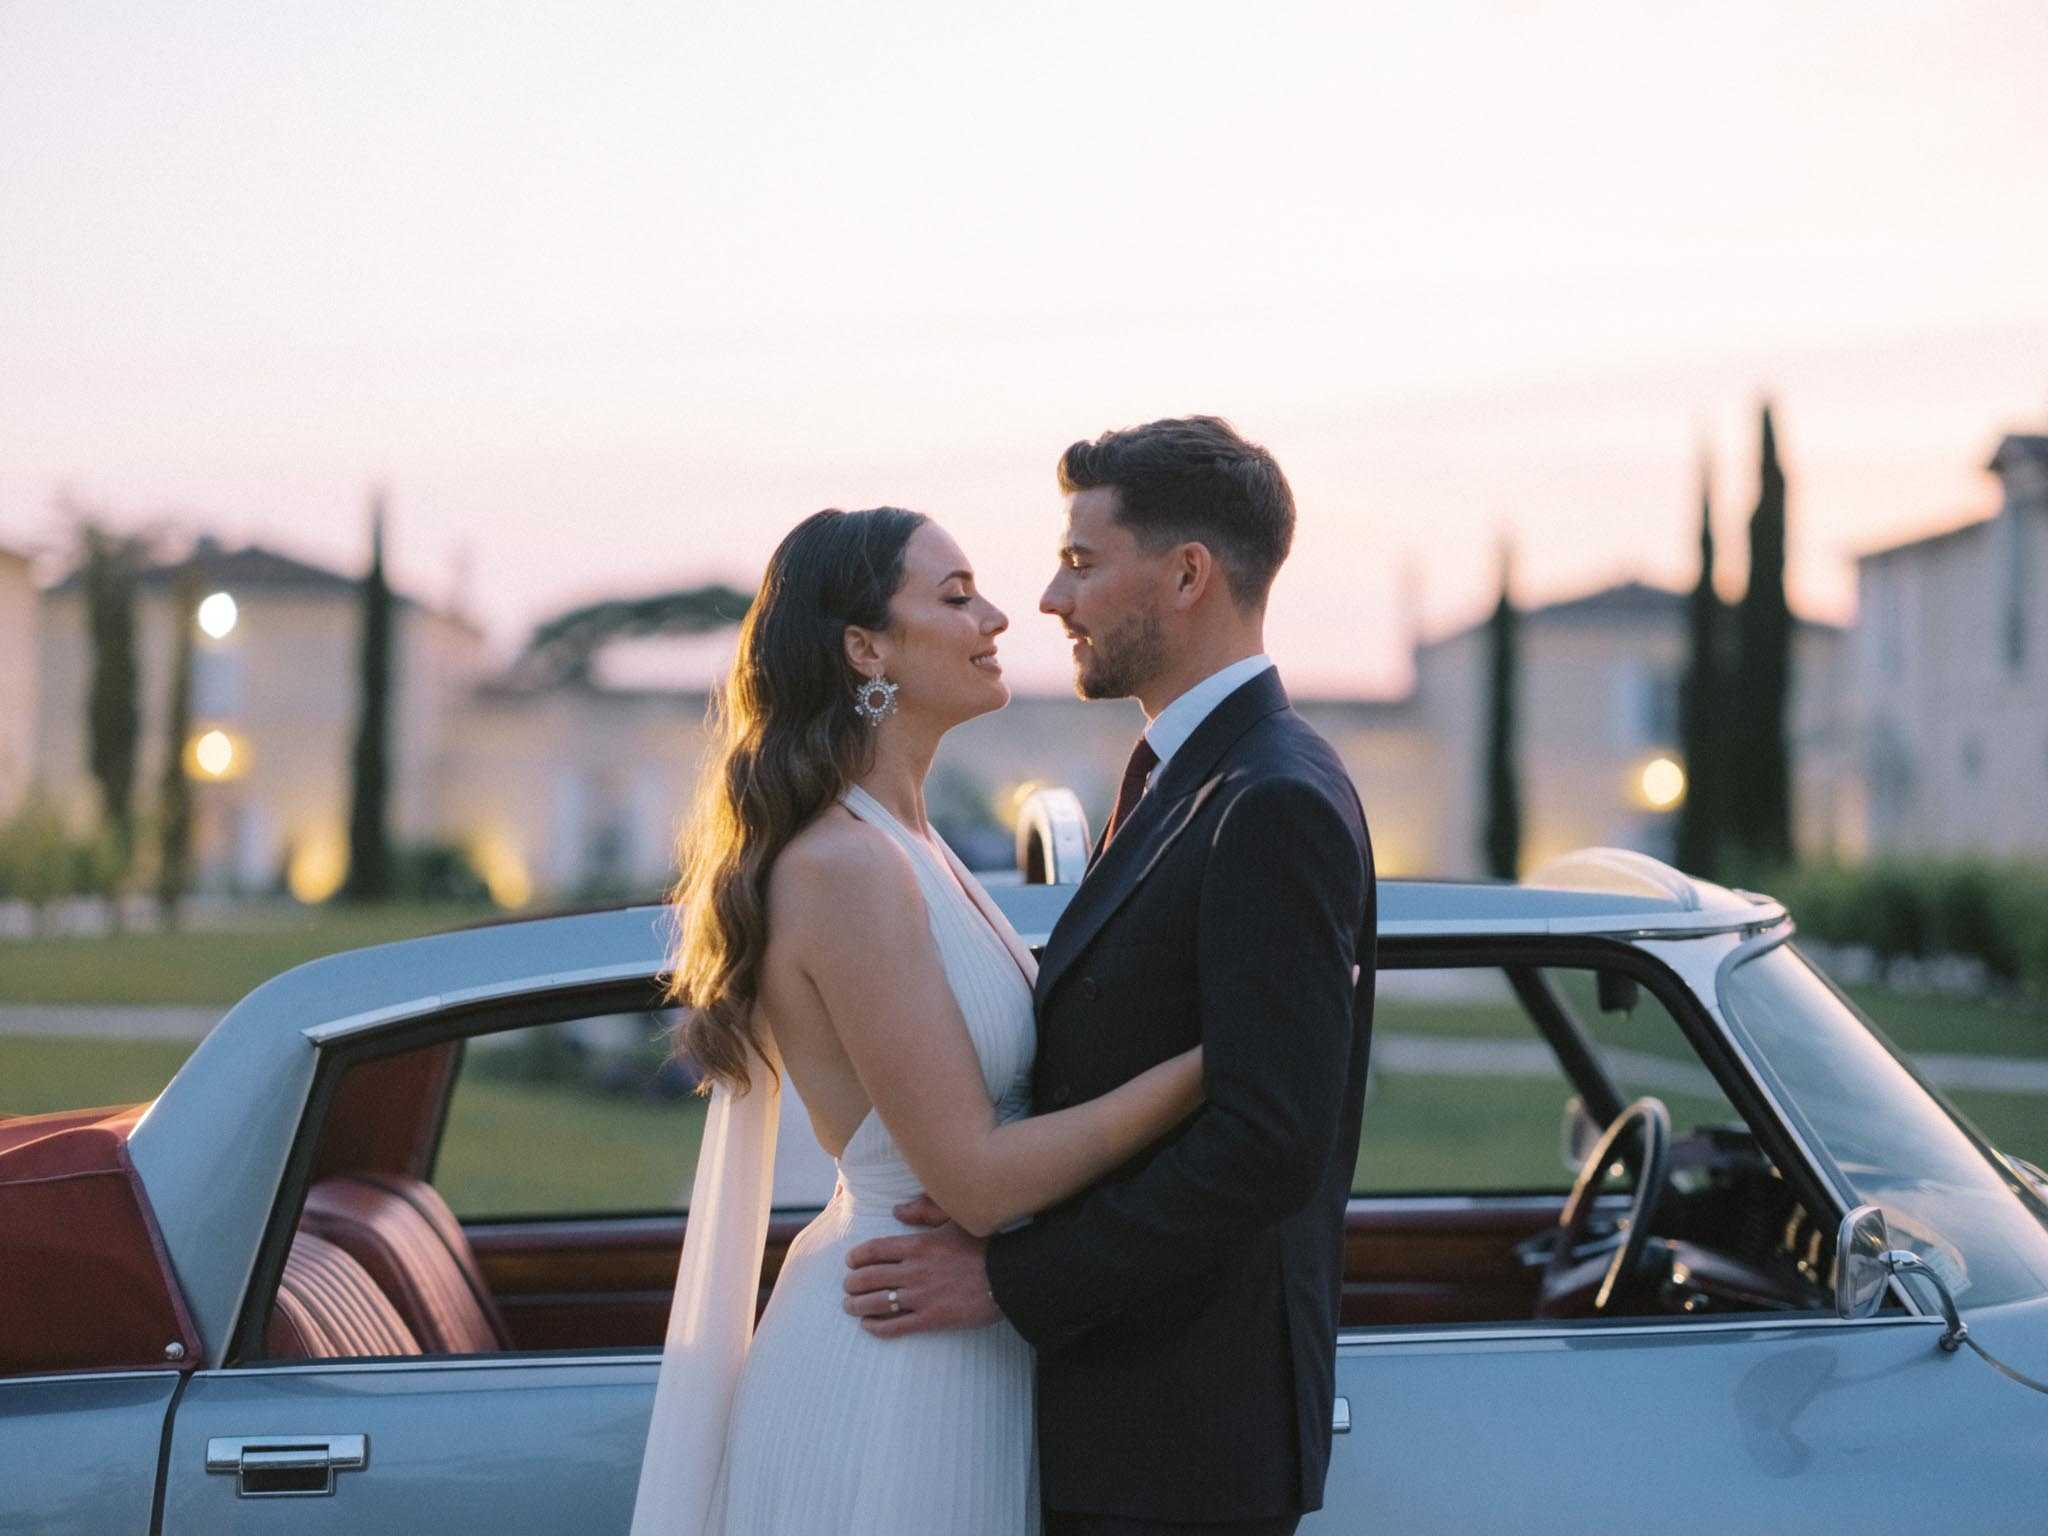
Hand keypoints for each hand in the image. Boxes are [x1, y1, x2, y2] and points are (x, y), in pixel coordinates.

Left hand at [843, 1199, 999, 1337]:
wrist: (1010, 1276)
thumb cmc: (985, 1244)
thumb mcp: (955, 1219)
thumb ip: (924, 1210)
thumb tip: (897, 1210)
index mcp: (918, 1245)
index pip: (875, 1250)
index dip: (857, 1256)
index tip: (850, 1261)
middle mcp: (914, 1271)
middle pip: (869, 1278)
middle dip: (852, 1283)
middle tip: (847, 1286)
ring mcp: (921, 1296)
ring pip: (877, 1303)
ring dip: (858, 1305)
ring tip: (850, 1306)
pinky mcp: (932, 1318)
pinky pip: (896, 1326)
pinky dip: (877, 1327)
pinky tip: (869, 1326)